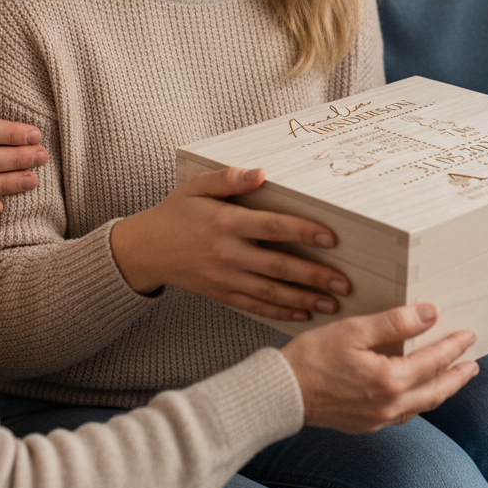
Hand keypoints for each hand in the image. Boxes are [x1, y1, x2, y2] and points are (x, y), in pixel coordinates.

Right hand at [109, 167, 351, 320]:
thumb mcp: (196, 186)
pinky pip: (254, 306)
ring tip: (332, 305)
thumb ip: (229, 178)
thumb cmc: (175, 212)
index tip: (331, 238)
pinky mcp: (221, 294)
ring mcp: (224, 278)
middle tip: (343, 283)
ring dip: (303, 299)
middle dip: (313, 276)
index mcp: (225, 222)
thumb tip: (261, 173)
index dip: (302, 232)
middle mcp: (226, 253)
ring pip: (270, 293)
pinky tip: (302, 314)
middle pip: (277, 266)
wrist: (144, 250)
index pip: (271, 227)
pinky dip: (279, 313)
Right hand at [281, 303, 478, 432]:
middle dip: (457, 375)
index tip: (467, 335)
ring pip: (422, 405)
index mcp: (391, 380)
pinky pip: (403, 414)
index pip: (433, 360)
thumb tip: (429, 314)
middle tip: (473, 363)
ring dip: (441, 390)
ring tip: (452, 378)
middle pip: (436, 390)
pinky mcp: (365, 423)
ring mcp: (378, 418)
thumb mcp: (355, 330)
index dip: (453, 346)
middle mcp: (390, 405)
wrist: (283, 393)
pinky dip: (418, 401)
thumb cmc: (313, 358)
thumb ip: (395, 322)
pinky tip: (415, 393)